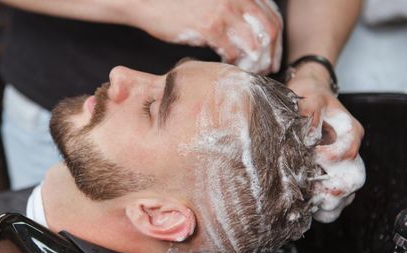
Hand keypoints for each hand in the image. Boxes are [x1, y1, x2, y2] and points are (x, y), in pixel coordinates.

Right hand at [130, 0, 282, 73]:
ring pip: (254, 44)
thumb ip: (232, 9)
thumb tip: (248, 32)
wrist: (149, 1)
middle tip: (267, 69)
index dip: (276, 40)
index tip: (273, 55)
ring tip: (250, 73)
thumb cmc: (178, 3)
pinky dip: (235, 63)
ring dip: (255, 63)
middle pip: (268, 31)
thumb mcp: (212, 0)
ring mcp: (224, 12)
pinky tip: (230, 68)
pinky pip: (232, 51)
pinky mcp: (209, 27)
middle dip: (272, 54)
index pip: (271, 16)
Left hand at [286, 64, 364, 222]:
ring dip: (330, 203)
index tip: (305, 161)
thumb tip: (308, 137)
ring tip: (311, 207)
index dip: (325, 160)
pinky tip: (311, 209)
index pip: (345, 154)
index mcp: (350, 132)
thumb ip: (310, 114)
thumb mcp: (308, 99)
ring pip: (348, 194)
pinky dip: (327, 207)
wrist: (310, 96)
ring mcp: (345, 165)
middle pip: (353, 180)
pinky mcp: (335, 175)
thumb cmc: (309, 97)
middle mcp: (351, 151)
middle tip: (312, 195)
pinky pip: (339, 199)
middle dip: (333, 191)